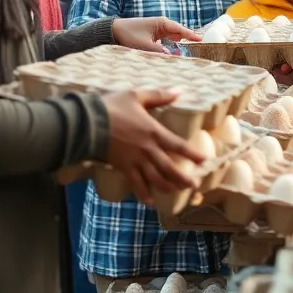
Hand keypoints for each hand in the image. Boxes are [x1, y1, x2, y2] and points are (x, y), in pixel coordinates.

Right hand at [102, 89, 204, 204]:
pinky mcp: (123, 167)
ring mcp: (135, 160)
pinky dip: (143, 193)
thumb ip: (159, 95)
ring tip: (176, 191)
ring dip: (167, 186)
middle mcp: (148, 149)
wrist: (90, 122)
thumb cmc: (113, 107)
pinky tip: (150, 201)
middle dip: (182, 178)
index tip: (202, 161)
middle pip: (169, 168)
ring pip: (155, 178)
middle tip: (193, 185)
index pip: (178, 145)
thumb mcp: (137, 96)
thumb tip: (178, 91)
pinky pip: (136, 183)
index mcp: (154, 132)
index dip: (191, 154)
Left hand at [112, 17, 196, 53]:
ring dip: (180, 43)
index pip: (181, 30)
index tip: (202, 40)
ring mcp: (157, 29)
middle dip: (188, 40)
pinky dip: (171, 45)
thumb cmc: (128, 35)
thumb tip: (172, 57)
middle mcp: (161, 25)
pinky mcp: (152, 35)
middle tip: (200, 47)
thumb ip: (159, 52)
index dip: (192, 35)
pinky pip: (166, 40)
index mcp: (162, 23)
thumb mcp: (144, 45)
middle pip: (179, 33)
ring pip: (173, 37)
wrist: (113, 31)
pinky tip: (175, 52)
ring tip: (191, 50)